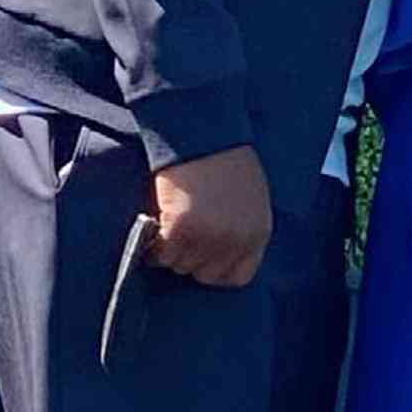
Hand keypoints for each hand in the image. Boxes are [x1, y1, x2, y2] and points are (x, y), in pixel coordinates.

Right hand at [151, 145, 272, 286]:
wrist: (203, 134)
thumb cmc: (225, 161)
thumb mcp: (249, 200)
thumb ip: (240, 230)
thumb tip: (220, 256)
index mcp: (258, 234)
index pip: (237, 277)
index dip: (216, 268)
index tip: (203, 255)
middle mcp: (236, 241)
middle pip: (204, 275)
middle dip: (191, 257)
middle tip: (183, 231)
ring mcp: (209, 238)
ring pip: (178, 265)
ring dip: (170, 248)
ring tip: (171, 221)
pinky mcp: (181, 230)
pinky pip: (160, 255)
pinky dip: (153, 244)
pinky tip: (156, 223)